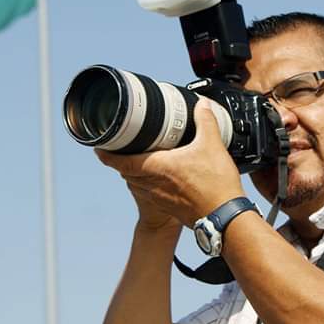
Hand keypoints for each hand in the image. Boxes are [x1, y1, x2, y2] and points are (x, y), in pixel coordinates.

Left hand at [96, 99, 244, 227]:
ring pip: (137, 184)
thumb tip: (202, 105)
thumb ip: (205, 121)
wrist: (224, 218)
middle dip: (121, 161)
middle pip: (126, 173)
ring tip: (139, 161)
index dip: (107, 155)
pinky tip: (161, 178)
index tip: (99, 148)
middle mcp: (153, 184)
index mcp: (157, 168)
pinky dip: (148, 184)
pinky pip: (150, 194)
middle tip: (120, 149)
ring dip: (134, 173)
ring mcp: (160, 198)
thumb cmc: (215, 185)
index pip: (122, 162)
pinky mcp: (170, 207)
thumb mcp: (212, 145)